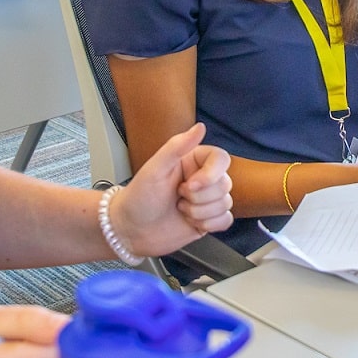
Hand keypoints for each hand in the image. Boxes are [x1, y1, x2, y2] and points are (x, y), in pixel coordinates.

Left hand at [114, 123, 233, 255]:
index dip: (211, 174)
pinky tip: (191, 222)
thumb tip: (200, 126)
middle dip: (199, 197)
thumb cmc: (138, 198)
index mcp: (192, 162)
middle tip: (177, 197)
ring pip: (226, 203)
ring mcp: (206, 200)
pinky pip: (226, 220)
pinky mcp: (209, 219)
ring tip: (180, 210)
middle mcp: (202, 179)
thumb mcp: (154, 169)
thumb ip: (177, 146)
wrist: (132, 231)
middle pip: (225, 184)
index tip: (191, 185)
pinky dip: (209, 224)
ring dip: (200, 212)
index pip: (221, 159)